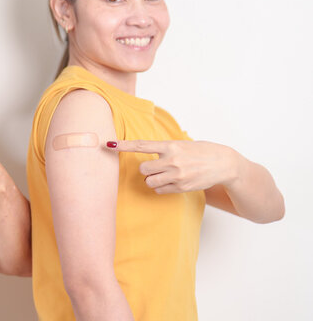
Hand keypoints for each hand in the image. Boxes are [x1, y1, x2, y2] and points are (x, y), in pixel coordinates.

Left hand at [108, 139, 240, 193]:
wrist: (224, 163)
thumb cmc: (201, 151)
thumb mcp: (182, 144)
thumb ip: (164, 148)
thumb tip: (144, 150)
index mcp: (171, 146)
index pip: (142, 145)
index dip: (124, 145)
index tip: (110, 144)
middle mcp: (173, 160)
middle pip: (143, 168)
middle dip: (146, 169)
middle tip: (156, 166)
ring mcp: (177, 175)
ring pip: (149, 181)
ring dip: (152, 179)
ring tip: (164, 174)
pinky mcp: (182, 187)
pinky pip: (160, 190)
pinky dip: (161, 187)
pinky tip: (171, 182)